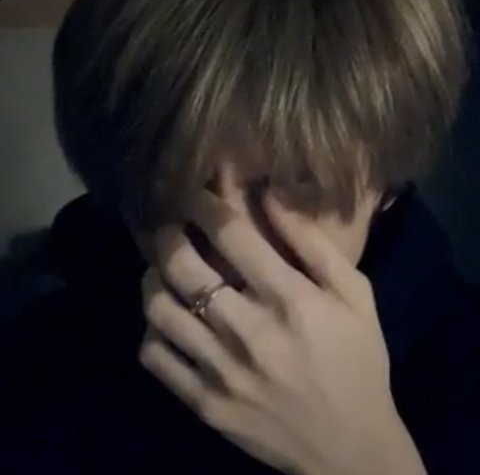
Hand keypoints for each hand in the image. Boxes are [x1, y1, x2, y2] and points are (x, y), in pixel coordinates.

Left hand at [139, 188, 425, 474]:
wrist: (350, 449)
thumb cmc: (358, 362)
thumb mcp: (356, 297)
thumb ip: (314, 245)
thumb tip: (272, 197)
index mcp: (291, 301)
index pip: (231, 234)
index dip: (205, 205)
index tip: (195, 195)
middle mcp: (249, 332)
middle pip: (183, 266)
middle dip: (168, 234)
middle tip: (170, 227)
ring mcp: (221, 372)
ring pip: (159, 308)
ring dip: (152, 278)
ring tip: (161, 269)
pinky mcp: (204, 404)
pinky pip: (155, 356)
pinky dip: (152, 329)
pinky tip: (167, 320)